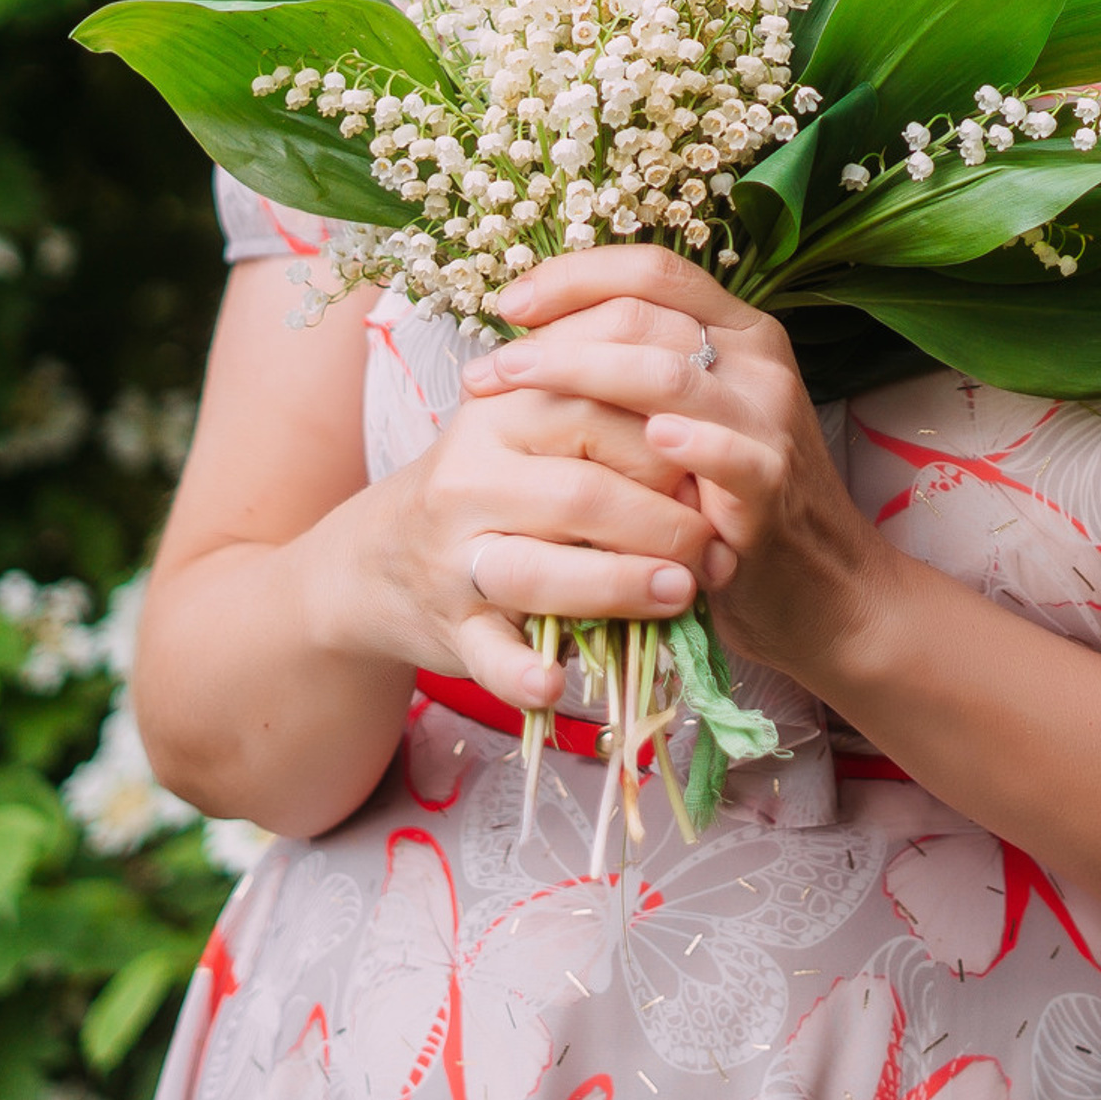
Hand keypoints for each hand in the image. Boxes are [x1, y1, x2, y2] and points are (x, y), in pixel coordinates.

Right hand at [337, 378, 733, 715]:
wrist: (381, 558)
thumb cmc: (495, 485)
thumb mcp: (537, 429)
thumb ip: (610, 418)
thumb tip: (706, 428)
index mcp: (504, 413)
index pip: (603, 416)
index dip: (674, 449)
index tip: (720, 475)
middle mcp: (470, 479)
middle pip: (583, 495)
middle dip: (665, 525)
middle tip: (717, 549)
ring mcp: (452, 557)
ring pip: (539, 572)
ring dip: (619, 587)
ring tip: (680, 595)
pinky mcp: (447, 626)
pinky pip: (486, 652)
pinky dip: (520, 674)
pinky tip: (556, 686)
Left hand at [467, 246, 887, 682]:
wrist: (821, 585)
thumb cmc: (733, 501)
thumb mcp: (697, 420)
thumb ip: (644, 372)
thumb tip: (546, 332)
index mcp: (740, 332)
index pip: (654, 271)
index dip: (575, 275)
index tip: (506, 303)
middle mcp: (758, 363)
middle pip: (647, 315)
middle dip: (552, 336)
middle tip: (484, 370)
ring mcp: (770, 421)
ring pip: (669, 374)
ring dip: (579, 374)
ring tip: (513, 391)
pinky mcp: (773, 486)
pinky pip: (727, 453)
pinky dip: (685, 442)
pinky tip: (640, 440)